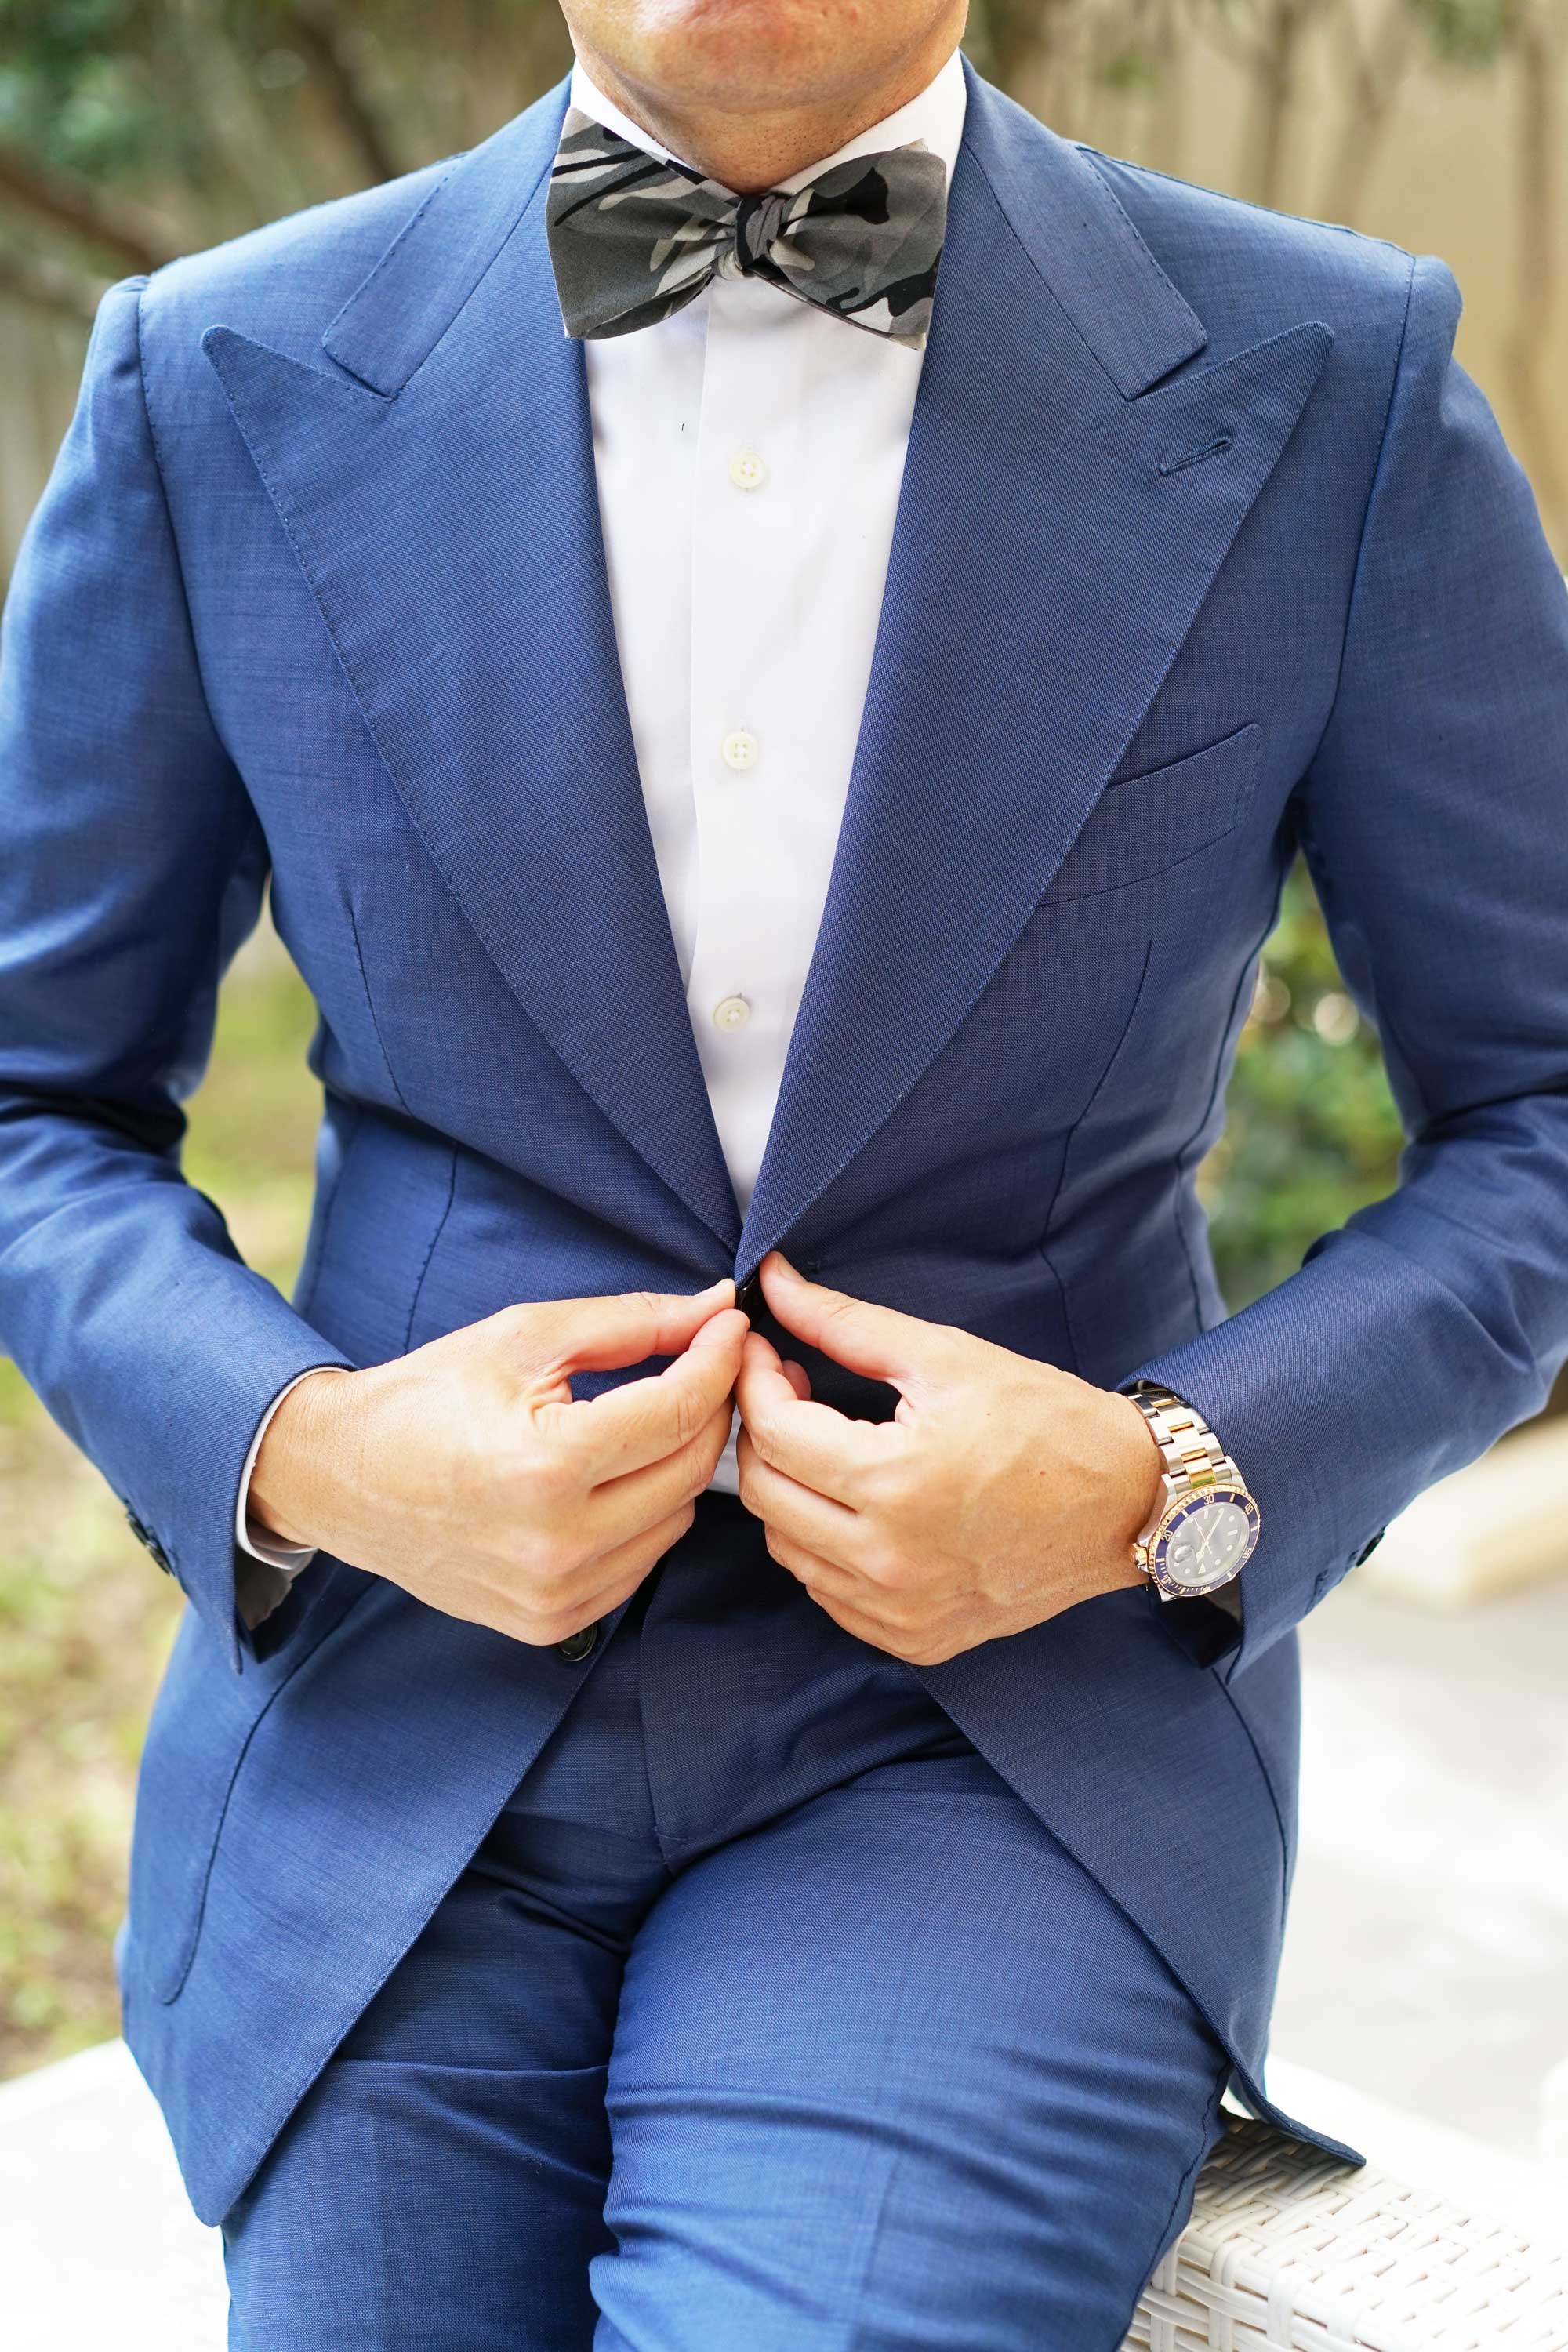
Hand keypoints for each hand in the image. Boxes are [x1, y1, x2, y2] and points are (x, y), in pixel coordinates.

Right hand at [249, 1281, 746, 1645]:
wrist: (342, 1478)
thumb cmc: (428, 1397)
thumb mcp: (524, 1338)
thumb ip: (630, 1323)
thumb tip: (712, 1308)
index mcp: (546, 1468)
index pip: (678, 1411)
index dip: (717, 1358)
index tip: (728, 1324)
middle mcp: (557, 1545)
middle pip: (691, 1469)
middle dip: (709, 1406)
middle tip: (705, 1360)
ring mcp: (556, 1595)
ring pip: (678, 1519)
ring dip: (681, 1462)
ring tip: (656, 1415)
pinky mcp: (553, 1622)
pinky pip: (642, 1562)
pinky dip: (648, 1513)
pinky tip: (618, 1474)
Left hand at [734, 1254, 1160, 1664]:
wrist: (1129, 1501)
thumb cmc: (1047, 1419)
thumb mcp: (946, 1357)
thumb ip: (846, 1323)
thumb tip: (773, 1282)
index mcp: (895, 1484)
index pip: (774, 1434)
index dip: (756, 1383)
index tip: (767, 1352)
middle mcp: (890, 1561)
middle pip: (765, 1496)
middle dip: (763, 1433)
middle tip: (794, 1391)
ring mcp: (903, 1611)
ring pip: (789, 1549)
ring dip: (790, 1491)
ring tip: (827, 1445)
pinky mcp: (918, 1639)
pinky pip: (830, 1594)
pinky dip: (824, 1547)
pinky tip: (856, 1504)